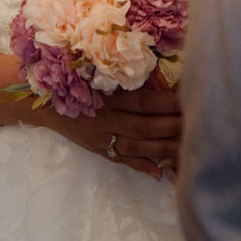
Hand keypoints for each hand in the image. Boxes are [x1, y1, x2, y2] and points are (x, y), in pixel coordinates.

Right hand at [49, 77, 181, 179]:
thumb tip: (159, 74)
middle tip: (197, 125)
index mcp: (107, 94)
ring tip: (186, 149)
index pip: (143, 101)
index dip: (168, 103)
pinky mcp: (99, 148)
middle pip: (144, 126)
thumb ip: (125, 72)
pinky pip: (122, 159)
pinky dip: (141, 166)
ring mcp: (101, 136)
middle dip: (171, 127)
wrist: (43, 100)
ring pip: (137, 146)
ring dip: (162, 148)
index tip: (190, 99)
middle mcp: (106, 118)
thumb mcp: (96, 68)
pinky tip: (160, 172)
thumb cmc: (75, 75)